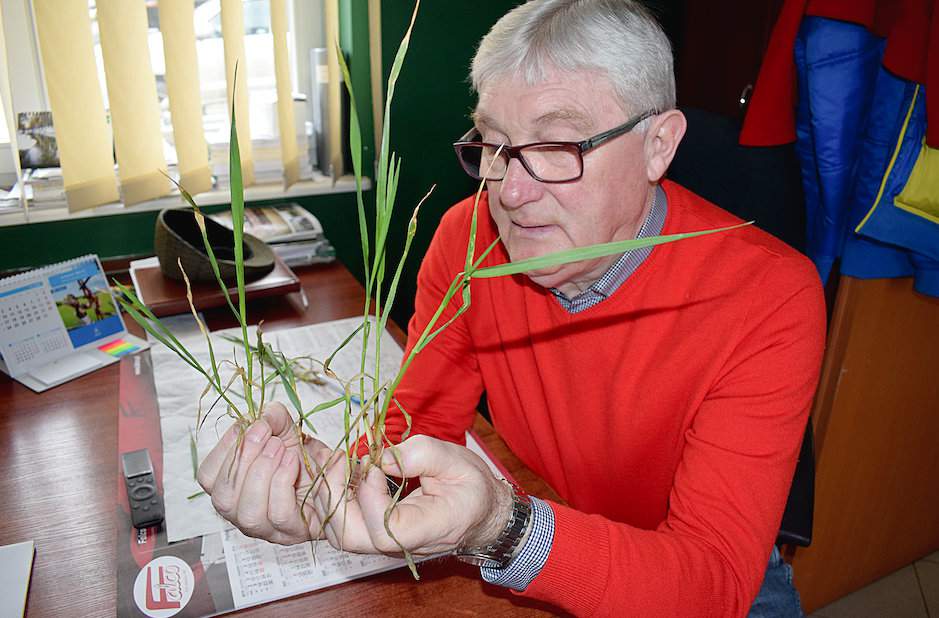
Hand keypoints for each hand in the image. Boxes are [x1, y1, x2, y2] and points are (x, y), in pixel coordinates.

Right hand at [196, 402, 328, 544]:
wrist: (333, 475)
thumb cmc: (302, 457)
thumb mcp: (285, 429)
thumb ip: (271, 417)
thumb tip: (261, 415)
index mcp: (230, 487)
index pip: (207, 477)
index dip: (225, 449)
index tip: (250, 425)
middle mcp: (241, 512)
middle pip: (224, 498)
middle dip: (244, 459)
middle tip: (268, 435)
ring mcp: (265, 528)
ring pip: (248, 513)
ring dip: (263, 473)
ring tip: (281, 448)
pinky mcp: (291, 533)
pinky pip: (279, 514)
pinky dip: (283, 483)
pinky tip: (292, 463)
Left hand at [311, 434, 512, 555]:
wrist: (480, 512)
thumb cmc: (472, 488)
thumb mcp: (457, 461)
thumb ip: (421, 455)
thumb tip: (382, 458)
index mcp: (427, 530)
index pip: (383, 530)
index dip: (369, 496)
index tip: (374, 463)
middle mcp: (400, 544)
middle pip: (351, 538)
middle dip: (335, 497)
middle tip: (339, 460)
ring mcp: (385, 542)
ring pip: (340, 534)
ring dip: (331, 496)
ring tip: (338, 463)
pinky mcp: (375, 532)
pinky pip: (345, 524)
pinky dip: (336, 498)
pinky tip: (344, 472)